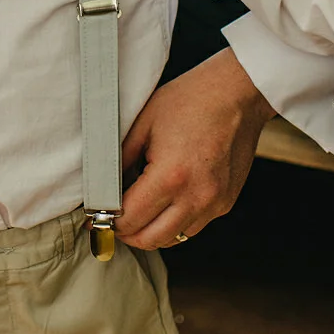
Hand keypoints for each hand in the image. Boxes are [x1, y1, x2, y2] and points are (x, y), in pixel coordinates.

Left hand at [116, 47, 275, 250]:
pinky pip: (194, 227)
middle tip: (112, 220)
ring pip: (173, 239)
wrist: (237, 94)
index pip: (130, 218)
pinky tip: (164, 203)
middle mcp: (196, 197)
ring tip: (138, 212)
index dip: (107, 220)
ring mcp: (215, 203)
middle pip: (150, 239)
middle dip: (126, 233)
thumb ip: (120, 160)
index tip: (97, 216)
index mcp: (171, 176)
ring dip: (151, 232)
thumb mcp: (143, 124)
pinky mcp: (225, 202)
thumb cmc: (190, 101)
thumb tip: (103, 187)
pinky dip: (174, 224)